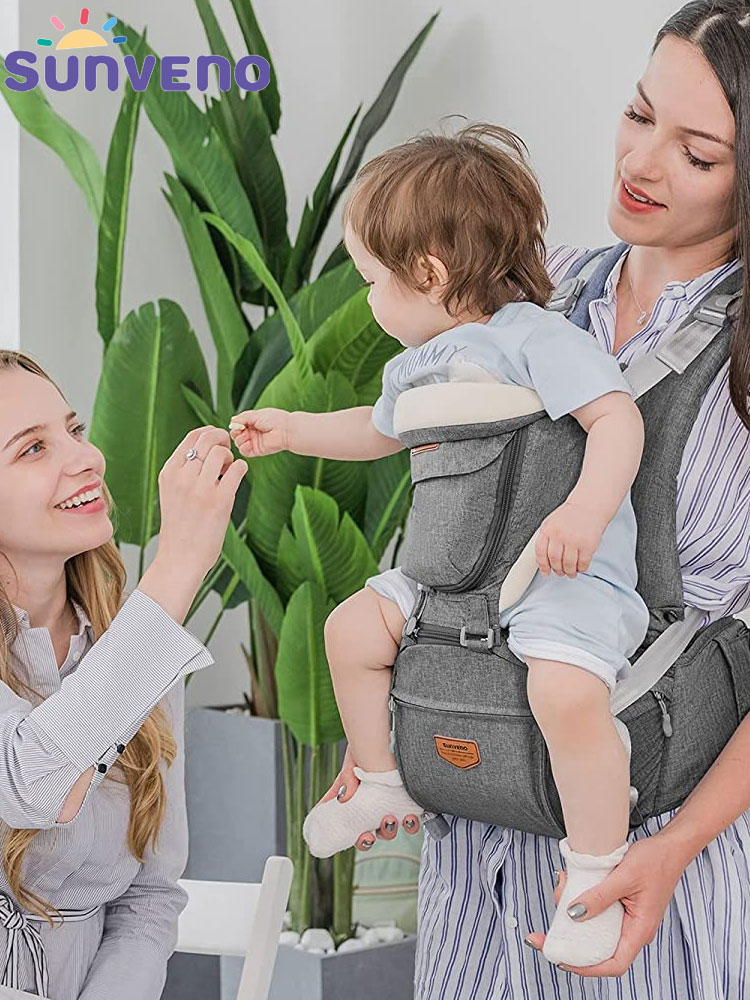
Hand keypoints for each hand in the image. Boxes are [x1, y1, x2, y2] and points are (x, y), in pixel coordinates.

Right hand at [155, 425, 246, 579]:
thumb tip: (210, 450)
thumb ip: (185, 471)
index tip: (218, 441)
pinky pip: (238, 469)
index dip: (210, 433)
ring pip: (222, 452)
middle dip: (223, 440)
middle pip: (208, 439)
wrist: (181, 558)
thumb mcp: (173, 493)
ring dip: (231, 458)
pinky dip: (242, 468)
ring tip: (229, 471)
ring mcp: (201, 488)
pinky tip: (237, 477)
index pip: (192, 437)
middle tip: (228, 454)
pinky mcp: (220, 501)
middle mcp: (182, 477)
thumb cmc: (181, 527)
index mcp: (169, 473)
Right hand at [229, 407, 291, 457]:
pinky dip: (243, 447)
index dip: (235, 425)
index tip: (238, 424)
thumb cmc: (275, 420)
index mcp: (252, 422)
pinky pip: (244, 451)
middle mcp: (252, 432)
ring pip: (238, 443)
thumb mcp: (256, 414)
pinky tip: (249, 443)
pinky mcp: (257, 450)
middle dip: (236, 432)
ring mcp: (254, 442)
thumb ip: (242, 417)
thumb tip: (232, 421)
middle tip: (242, 429)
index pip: (237, 425)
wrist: (286, 430)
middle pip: (235, 435)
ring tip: (248, 435)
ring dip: (240, 439)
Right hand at [320, 744, 422, 850]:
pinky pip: (410, 817)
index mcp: (356, 801)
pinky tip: (411, 816)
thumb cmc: (363, 747)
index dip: (355, 838)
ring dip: (391, 830)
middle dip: (372, 838)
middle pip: (371, 833)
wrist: (384, 732)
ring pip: (390, 828)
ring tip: (393, 819)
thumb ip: (346, 779)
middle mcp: (373, 806)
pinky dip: (411, 821)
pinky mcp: (407, 799)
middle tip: (371, 832)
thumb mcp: (351, 762)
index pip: (351, 826)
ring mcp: (390, 803)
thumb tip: (343, 798)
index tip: (360, 836)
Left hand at [524, 833, 686, 975]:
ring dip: (574, 916)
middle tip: (548, 930)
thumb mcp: (623, 877)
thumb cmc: (656, 861)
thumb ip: (599, 897)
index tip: (562, 959)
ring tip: (561, 891)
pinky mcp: (623, 906)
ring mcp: (628, 918)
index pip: (613, 964)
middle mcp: (634, 929)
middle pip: (600, 948)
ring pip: (596, 928)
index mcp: (640, 930)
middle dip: (572, 940)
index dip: (586, 967)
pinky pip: (600, 913)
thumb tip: (574, 914)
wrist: (671, 846)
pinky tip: (571, 886)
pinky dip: (583, 903)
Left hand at [535, 501, 606, 576]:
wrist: (588, 506)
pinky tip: (580, 567)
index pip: (541, 553)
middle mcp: (560, 535)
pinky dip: (581, 569)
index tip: (545, 572)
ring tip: (570, 572)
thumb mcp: (551, 523)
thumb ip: (545, 539)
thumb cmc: (569, 515)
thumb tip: (542, 559)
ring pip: (568, 565)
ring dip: (569, 572)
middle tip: (560, 572)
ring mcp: (574, 540)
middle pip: (555, 561)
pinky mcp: (588, 545)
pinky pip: (583, 563)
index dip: (543, 565)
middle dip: (557, 570)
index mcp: (548, 530)